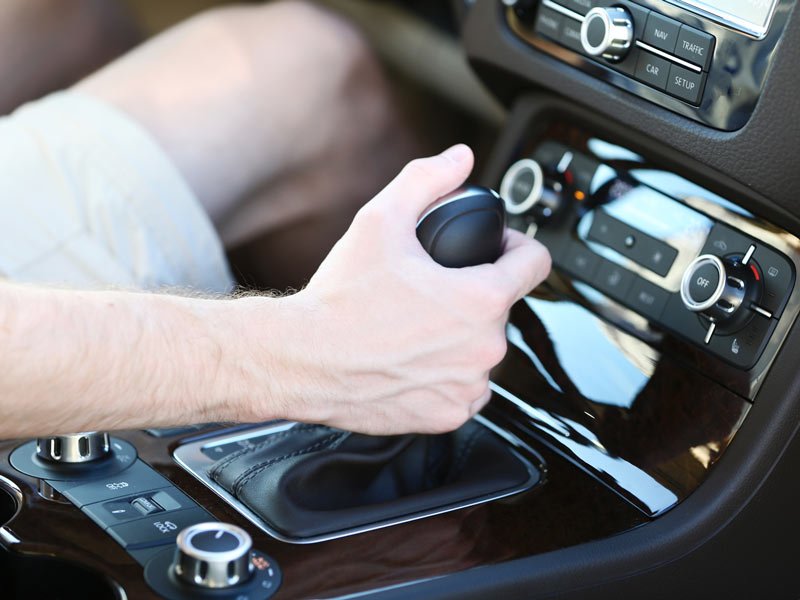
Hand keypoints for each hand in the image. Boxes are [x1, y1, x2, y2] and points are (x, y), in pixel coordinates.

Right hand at [251, 145, 550, 433]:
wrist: (303, 362)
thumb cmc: (340, 300)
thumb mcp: (381, 220)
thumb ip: (426, 180)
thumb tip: (459, 159)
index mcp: (481, 299)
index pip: (536, 263)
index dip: (517, 247)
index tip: (497, 250)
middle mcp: (484, 348)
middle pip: (503, 308)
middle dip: (476, 294)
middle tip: (433, 290)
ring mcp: (468, 386)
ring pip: (483, 350)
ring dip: (463, 337)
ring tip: (419, 326)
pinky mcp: (449, 415)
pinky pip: (465, 387)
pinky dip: (448, 374)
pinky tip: (414, 360)